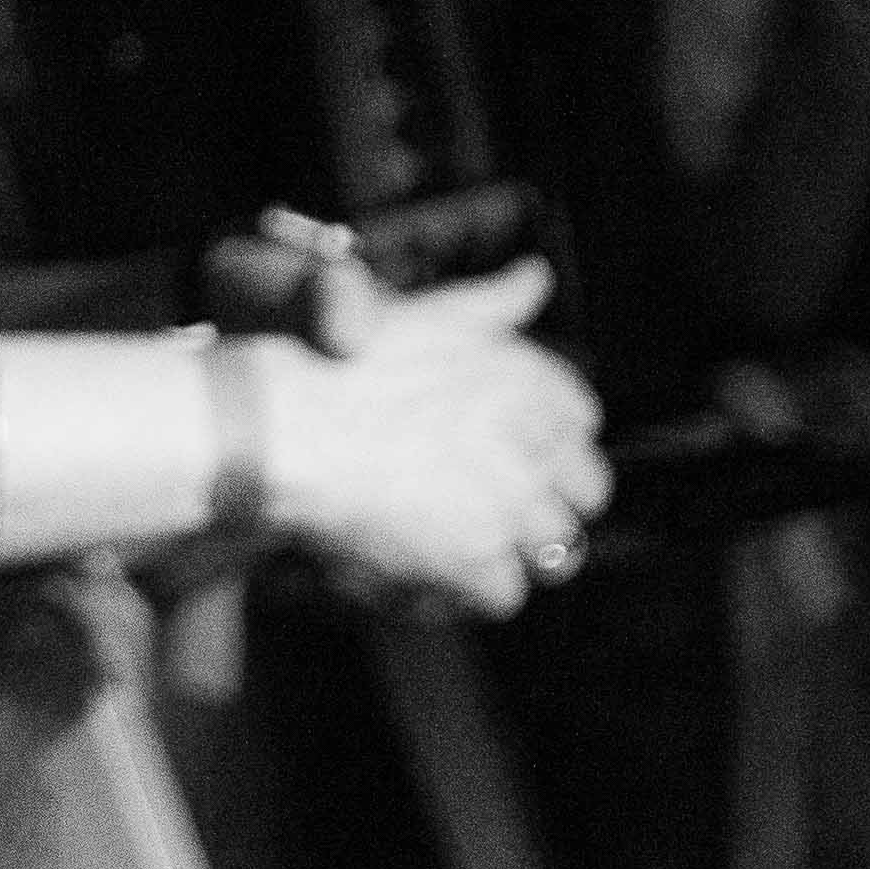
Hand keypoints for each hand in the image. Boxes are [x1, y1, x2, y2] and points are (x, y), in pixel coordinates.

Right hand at [257, 261, 610, 615]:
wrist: (282, 426)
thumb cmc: (342, 363)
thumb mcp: (427, 315)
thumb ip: (493, 300)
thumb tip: (538, 274)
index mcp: (530, 381)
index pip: (583, 422)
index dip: (547, 438)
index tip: (511, 446)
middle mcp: (533, 444)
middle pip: (588, 493)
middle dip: (546, 498)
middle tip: (490, 499)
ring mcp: (509, 506)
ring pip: (555, 550)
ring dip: (515, 548)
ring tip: (462, 538)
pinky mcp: (477, 559)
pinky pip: (504, 594)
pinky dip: (469, 588)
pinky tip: (431, 565)